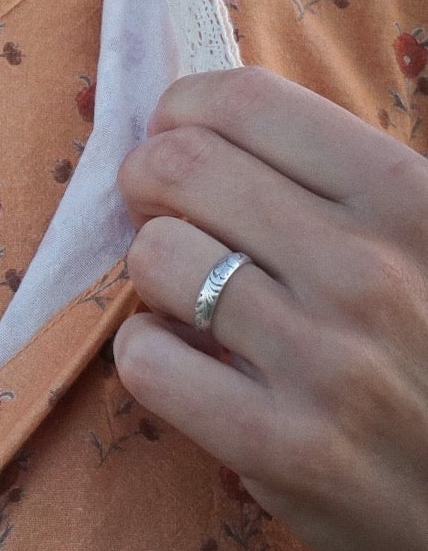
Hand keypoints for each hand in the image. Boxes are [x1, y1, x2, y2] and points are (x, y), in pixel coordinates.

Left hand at [114, 67, 427, 550]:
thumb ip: (341, 181)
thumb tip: (207, 122)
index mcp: (406, 197)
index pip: (244, 101)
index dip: (184, 112)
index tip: (182, 140)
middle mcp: (365, 269)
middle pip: (180, 167)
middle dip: (149, 184)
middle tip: (165, 216)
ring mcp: (325, 361)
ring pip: (157, 257)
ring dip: (153, 271)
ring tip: (189, 296)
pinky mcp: (285, 449)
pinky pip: (150, 361)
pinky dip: (149, 354)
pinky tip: (188, 365)